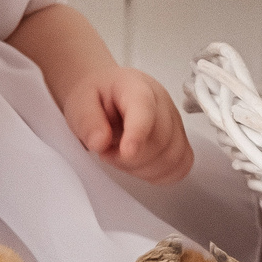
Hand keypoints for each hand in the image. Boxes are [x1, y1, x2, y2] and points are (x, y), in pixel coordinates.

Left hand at [61, 64, 193, 185]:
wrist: (105, 93)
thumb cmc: (96, 97)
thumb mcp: (79, 103)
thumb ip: (87, 121)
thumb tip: (100, 142)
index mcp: (135, 87)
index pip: (145, 110)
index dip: (138, 134)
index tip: (127, 153)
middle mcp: (162, 102)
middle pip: (161, 140)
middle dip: (130, 158)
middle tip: (106, 152)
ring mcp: (174, 121)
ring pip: (173, 157)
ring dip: (144, 168)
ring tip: (122, 156)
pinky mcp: (179, 138)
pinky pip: (182, 164)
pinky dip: (162, 174)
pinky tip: (141, 166)